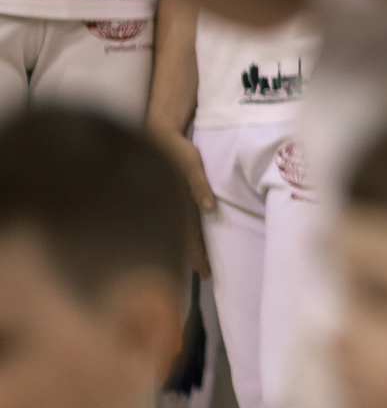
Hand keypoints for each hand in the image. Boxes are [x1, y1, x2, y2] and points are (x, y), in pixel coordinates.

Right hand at [146, 118, 217, 274]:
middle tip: (205, 274)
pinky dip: (184, 231)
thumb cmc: (175, 148)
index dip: (196, 255)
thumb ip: (199, 185)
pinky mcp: (170, 196)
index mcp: (175, 203)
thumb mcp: (190, 164)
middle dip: (192, 256)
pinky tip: (189, 236)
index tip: (205, 274)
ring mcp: (168, 203)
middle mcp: (170, 207)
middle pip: (181, 239)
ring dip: (187, 246)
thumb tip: (209, 209)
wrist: (156, 133)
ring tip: (199, 261)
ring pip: (178, 231)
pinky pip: (178, 219)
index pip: (187, 237)